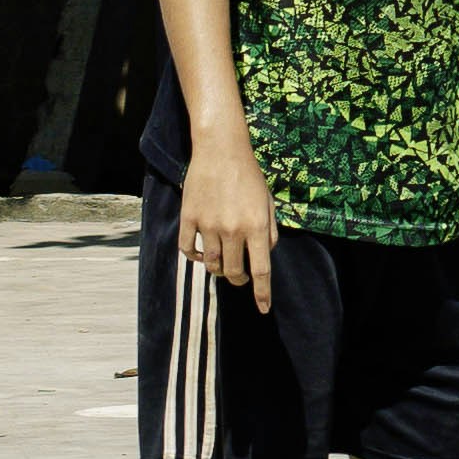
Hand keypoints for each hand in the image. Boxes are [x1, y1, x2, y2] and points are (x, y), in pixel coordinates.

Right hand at [178, 124, 275, 313]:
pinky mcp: (189, 217)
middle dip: (239, 280)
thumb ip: (270, 231)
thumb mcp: (268, 202)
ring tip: (223, 261)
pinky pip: (188, 249)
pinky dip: (195, 256)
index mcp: (256, 226)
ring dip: (219, 269)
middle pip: (235, 272)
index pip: (261, 270)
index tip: (263, 309)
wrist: (220, 150)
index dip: (262, 293)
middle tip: (240, 276)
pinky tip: (201, 252)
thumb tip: (265, 256)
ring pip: (212, 264)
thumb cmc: (249, 175)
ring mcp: (209, 225)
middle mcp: (233, 229)